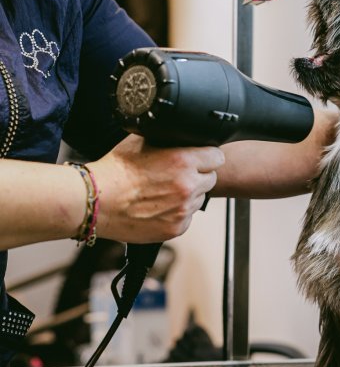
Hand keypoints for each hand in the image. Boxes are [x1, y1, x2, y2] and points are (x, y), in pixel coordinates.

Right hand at [89, 134, 224, 242]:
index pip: (217, 157)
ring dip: (188, 196)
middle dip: (198, 176)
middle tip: (176, 176)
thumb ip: (168, 140)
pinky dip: (177, 213)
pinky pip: (186, 218)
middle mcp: (187, 186)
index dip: (208, 157)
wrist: (96, 201)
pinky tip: (159, 207)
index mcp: (183, 160)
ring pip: (199, 199)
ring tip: (163, 192)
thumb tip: (180, 137)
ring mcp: (183, 209)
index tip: (202, 159)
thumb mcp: (142, 141)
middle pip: (210, 179)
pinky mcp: (175, 228)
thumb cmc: (114, 172)